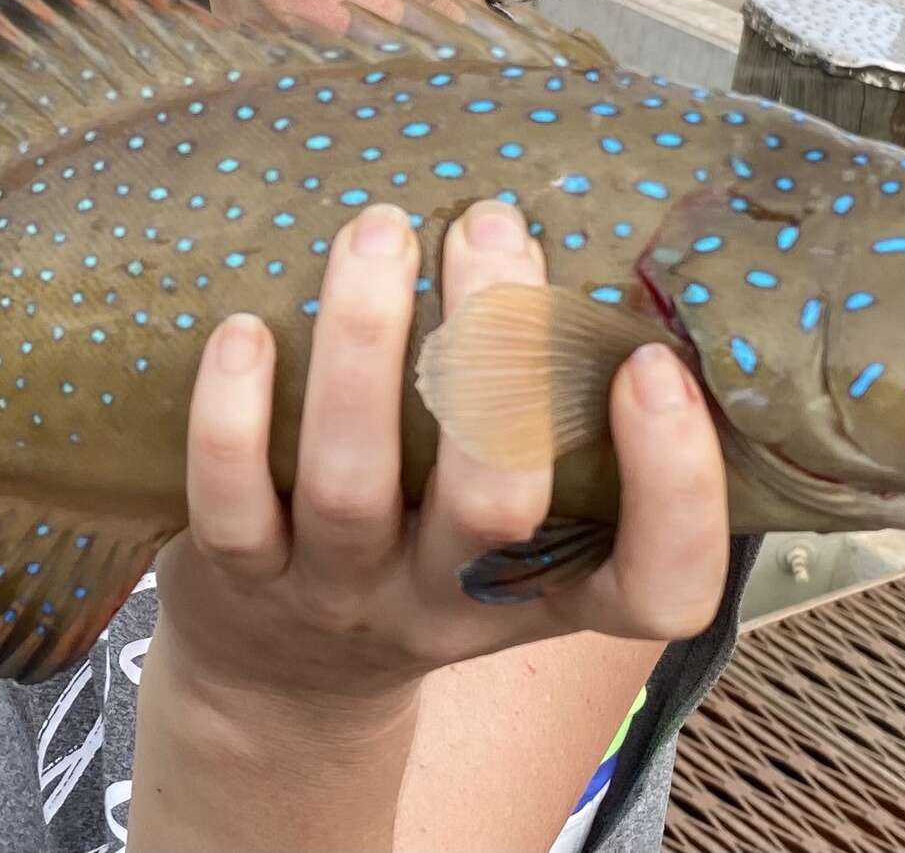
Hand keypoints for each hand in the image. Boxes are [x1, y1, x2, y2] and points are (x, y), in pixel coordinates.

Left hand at [157, 199, 731, 702]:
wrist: (276, 676)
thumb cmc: (418, 550)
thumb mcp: (506, 524)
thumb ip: (548, 420)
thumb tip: (595, 234)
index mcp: (550, 591)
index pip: (657, 586)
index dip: (672, 489)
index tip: (649, 365)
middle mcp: (449, 600)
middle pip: (491, 503)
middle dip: (497, 355)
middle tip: (491, 229)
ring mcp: (340, 594)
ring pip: (354, 485)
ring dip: (365, 346)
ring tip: (378, 232)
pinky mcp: (239, 579)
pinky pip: (232, 502)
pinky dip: (233, 412)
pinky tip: (244, 329)